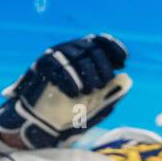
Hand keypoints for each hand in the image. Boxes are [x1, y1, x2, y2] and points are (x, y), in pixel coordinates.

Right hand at [0, 34, 130, 149]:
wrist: (36, 120)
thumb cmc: (67, 112)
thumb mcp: (91, 103)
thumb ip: (108, 92)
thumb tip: (126, 80)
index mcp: (83, 54)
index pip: (101, 41)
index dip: (113, 48)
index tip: (123, 61)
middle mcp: (70, 50)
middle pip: (91, 49)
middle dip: (100, 66)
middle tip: (102, 84)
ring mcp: (54, 56)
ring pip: (75, 58)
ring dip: (85, 74)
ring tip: (88, 91)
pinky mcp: (40, 65)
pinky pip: (57, 69)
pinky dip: (68, 81)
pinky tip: (74, 94)